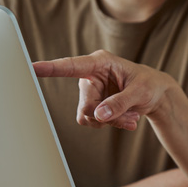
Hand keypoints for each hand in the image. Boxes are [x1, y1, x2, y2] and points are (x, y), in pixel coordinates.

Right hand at [34, 50, 176, 130]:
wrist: (155, 95)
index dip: (51, 68)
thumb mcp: (140, 93)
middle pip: (85, 104)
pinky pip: (92, 121)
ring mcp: (90, 91)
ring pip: (87, 116)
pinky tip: (126, 118)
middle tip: (128, 115)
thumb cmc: (149, 85)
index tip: (32, 68)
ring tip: (130, 115)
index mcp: (99, 62)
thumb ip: (120, 103)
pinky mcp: (92, 104)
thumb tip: (98, 115)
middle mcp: (90, 76)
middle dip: (106, 115)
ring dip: (110, 121)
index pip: (71, 66)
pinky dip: (110, 123)